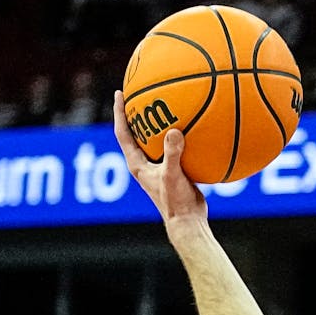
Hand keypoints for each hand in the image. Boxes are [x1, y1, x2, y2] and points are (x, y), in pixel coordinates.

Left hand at [112, 91, 207, 232]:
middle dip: (137, 113)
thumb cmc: (175, 201)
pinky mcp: (174, 171)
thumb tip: (175, 130)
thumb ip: (172, 153)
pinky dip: (182, 138)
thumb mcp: (172, 175)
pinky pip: (176, 149)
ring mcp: (159, 167)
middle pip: (136, 132)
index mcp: (137, 163)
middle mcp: (145, 164)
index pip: (123, 133)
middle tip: (140, 92)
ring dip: (160, 124)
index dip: (119, 112)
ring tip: (167, 106)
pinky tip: (196, 129)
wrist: (187, 221)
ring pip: (156, 140)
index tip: (120, 93)